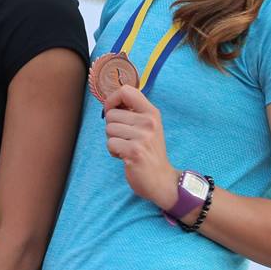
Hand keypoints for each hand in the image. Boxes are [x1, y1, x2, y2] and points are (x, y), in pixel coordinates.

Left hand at [103, 85, 178, 210]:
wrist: (161, 179)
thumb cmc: (149, 151)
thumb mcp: (147, 126)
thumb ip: (132, 111)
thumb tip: (110, 100)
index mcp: (151, 112)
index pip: (126, 90)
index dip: (112, 100)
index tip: (113, 111)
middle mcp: (148, 122)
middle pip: (111, 114)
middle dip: (112, 128)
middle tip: (126, 139)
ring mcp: (143, 136)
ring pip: (109, 129)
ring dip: (113, 140)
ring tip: (127, 147)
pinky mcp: (134, 151)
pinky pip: (110, 143)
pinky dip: (113, 151)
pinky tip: (125, 156)